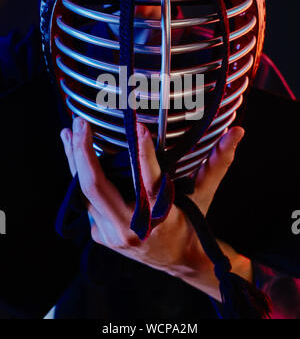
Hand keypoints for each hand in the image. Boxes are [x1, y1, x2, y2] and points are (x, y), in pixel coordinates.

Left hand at [61, 118, 248, 298]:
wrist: (176, 260)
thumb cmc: (190, 224)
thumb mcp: (204, 194)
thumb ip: (218, 162)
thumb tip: (237, 132)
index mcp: (160, 219)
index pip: (149, 183)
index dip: (144, 153)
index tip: (140, 127)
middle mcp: (130, 229)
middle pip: (96, 189)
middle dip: (84, 154)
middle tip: (81, 123)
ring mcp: (110, 234)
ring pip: (84, 193)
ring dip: (74, 160)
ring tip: (69, 131)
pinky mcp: (99, 232)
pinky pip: (84, 199)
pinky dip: (78, 174)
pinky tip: (72, 151)